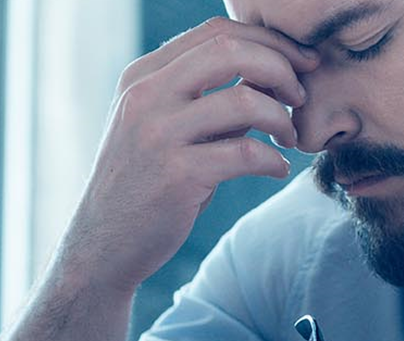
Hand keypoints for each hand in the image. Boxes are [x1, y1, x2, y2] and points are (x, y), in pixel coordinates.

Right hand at [56, 17, 320, 292]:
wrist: (103, 244)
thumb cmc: (147, 183)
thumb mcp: (166, 128)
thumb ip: (210, 99)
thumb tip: (273, 76)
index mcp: (143, 76)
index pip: (216, 33)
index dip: (269, 42)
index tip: (300, 63)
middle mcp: (146, 96)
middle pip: (231, 51)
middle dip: (281, 68)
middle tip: (300, 96)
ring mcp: (158, 134)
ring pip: (244, 100)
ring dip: (281, 118)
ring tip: (288, 138)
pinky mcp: (176, 176)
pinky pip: (246, 153)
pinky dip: (273, 160)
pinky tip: (277, 170)